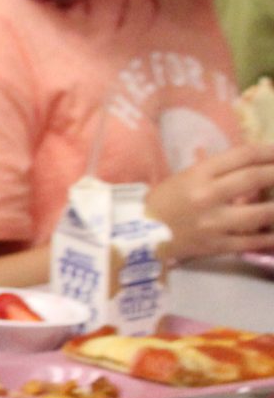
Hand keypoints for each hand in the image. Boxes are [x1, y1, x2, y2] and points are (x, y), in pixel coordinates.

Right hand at [146, 142, 273, 263]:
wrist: (137, 236)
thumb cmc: (161, 202)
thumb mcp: (184, 178)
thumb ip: (215, 170)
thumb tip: (250, 162)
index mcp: (197, 175)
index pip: (242, 156)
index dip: (268, 152)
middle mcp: (207, 196)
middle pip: (255, 179)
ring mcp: (213, 223)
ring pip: (261, 213)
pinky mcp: (216, 245)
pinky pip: (252, 242)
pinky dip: (270, 237)